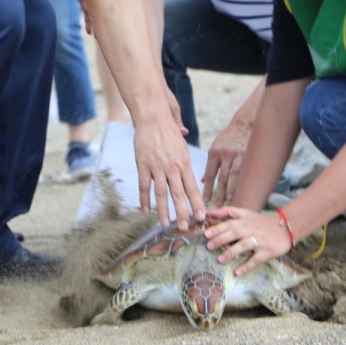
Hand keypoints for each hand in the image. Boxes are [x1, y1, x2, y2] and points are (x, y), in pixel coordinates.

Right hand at [134, 115, 202, 230]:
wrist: (153, 116)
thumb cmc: (168, 129)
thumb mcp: (183, 144)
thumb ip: (186, 159)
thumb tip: (194, 169)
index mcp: (184, 163)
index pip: (192, 188)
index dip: (197, 203)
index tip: (202, 217)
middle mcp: (172, 167)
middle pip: (179, 194)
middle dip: (183, 213)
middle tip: (186, 228)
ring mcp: (157, 167)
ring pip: (161, 194)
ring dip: (164, 211)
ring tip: (166, 225)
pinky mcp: (143, 165)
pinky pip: (144, 185)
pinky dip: (145, 199)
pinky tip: (146, 210)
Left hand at [202, 119, 251, 205]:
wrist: (245, 124)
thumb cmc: (228, 138)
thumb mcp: (216, 147)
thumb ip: (210, 164)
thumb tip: (202, 181)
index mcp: (215, 152)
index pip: (209, 173)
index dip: (207, 188)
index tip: (204, 200)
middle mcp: (225, 154)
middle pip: (220, 177)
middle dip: (217, 192)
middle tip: (215, 206)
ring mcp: (237, 155)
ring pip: (232, 176)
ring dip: (229, 190)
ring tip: (226, 202)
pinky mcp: (248, 155)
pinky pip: (244, 172)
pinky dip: (240, 183)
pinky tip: (239, 192)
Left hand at [204, 206, 289, 275]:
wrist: (285, 227)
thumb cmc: (260, 222)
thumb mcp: (246, 213)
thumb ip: (228, 212)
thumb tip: (208, 211)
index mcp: (244, 220)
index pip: (229, 222)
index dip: (218, 227)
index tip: (206, 233)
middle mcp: (251, 229)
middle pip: (235, 233)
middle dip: (221, 239)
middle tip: (209, 246)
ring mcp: (260, 240)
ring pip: (244, 245)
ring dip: (231, 252)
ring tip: (220, 260)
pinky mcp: (267, 251)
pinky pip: (256, 259)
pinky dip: (247, 266)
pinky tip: (237, 272)